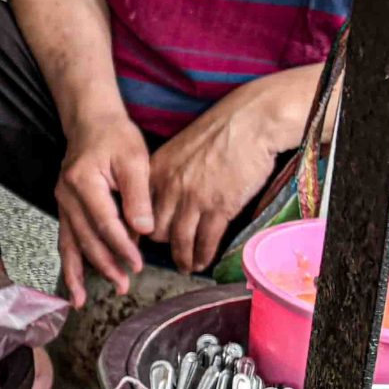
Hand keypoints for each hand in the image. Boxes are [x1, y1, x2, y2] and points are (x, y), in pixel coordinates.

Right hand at [54, 109, 153, 305]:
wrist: (91, 122)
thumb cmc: (116, 137)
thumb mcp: (135, 160)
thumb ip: (138, 196)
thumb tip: (144, 232)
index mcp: (84, 182)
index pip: (105, 222)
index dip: (121, 246)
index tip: (137, 264)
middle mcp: (66, 196)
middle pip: (85, 239)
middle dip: (103, 265)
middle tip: (122, 286)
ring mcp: (61, 203)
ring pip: (69, 244)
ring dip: (78, 272)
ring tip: (82, 299)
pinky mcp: (63, 208)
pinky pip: (64, 239)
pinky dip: (68, 263)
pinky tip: (72, 283)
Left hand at [146, 71, 309, 273]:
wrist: (251, 121)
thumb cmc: (220, 131)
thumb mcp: (179, 148)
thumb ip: (167, 173)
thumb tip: (163, 195)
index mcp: (156, 171)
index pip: (137, 210)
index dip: (138, 230)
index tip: (139, 242)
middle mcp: (170, 188)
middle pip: (155, 230)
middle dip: (161, 246)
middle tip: (166, 255)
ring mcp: (194, 199)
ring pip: (180, 240)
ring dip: (183, 258)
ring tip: (187, 267)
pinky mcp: (220, 207)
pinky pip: (206, 240)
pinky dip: (203, 255)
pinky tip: (203, 262)